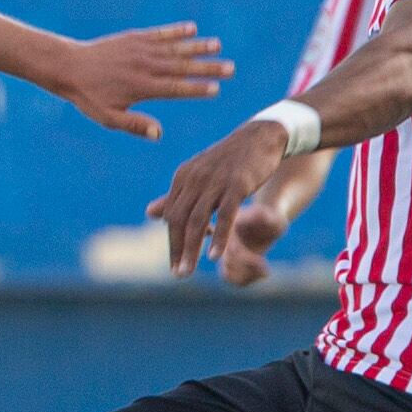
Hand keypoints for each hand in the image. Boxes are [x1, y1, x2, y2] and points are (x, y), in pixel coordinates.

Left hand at [54, 23, 232, 139]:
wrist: (69, 67)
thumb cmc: (88, 97)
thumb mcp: (108, 117)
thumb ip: (134, 125)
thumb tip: (159, 134)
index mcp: (142, 88)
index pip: (175, 89)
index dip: (196, 89)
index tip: (216, 90)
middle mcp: (145, 66)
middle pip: (181, 67)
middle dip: (207, 68)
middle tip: (230, 68)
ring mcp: (140, 49)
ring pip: (174, 48)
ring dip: (197, 46)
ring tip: (217, 45)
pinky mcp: (134, 38)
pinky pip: (159, 33)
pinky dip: (176, 31)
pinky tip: (192, 29)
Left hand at [148, 120, 287, 277]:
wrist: (261, 136)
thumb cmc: (230, 160)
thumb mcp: (199, 176)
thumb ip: (176, 196)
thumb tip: (149, 213)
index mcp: (183, 177)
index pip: (171, 216)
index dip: (172, 242)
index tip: (174, 263)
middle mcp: (195, 179)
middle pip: (179, 220)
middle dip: (177, 249)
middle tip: (178, 274)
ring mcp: (215, 181)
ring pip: (197, 221)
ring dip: (191, 249)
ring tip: (188, 271)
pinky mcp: (237, 184)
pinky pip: (224, 215)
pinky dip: (219, 237)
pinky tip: (215, 256)